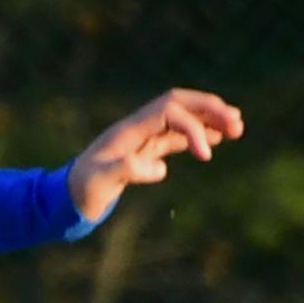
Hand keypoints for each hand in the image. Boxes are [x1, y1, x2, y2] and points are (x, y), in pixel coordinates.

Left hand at [71, 86, 243, 224]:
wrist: (66, 198)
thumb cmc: (81, 191)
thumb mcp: (99, 183)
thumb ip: (125, 171)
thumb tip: (159, 168)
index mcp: (129, 130)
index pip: (169, 112)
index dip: (192, 127)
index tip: (206, 157)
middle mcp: (137, 128)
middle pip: (178, 104)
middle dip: (208, 109)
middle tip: (237, 122)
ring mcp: (141, 138)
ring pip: (180, 118)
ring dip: (207, 119)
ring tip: (236, 126)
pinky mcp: (143, 151)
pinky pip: (174, 135)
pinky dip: (196, 135)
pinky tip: (215, 140)